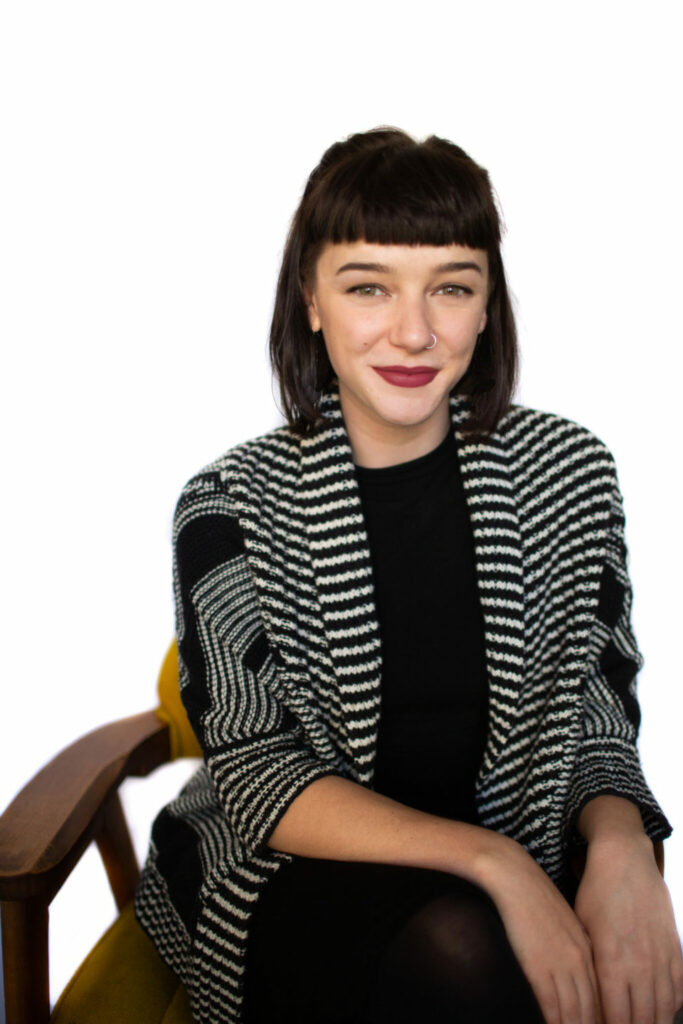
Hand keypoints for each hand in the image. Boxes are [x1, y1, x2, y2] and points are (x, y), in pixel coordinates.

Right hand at [479, 836, 603, 1023]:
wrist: (515, 878)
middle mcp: (581, 961)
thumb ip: (574, 950)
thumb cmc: (535, 898)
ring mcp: (561, 964)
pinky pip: (552, 1006)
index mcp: (589, 951)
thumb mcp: (565, 924)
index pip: (602, 997)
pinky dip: (554, 1023)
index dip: (600, 1019)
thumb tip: (574, 974)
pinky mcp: (539, 966)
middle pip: (592, 1009)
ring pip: (575, 1013)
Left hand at [574, 834, 682, 1023]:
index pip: (615, 1016)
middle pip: (642, 1018)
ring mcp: (660, 956)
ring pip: (663, 1007)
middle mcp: (640, 963)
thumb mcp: (581, 928)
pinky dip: (671, 1005)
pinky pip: (678, 988)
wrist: (624, 860)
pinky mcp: (674, 947)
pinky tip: (662, 1011)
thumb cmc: (596, 893)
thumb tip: (588, 997)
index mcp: (611, 961)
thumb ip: (589, 965)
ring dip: (654, 1023)